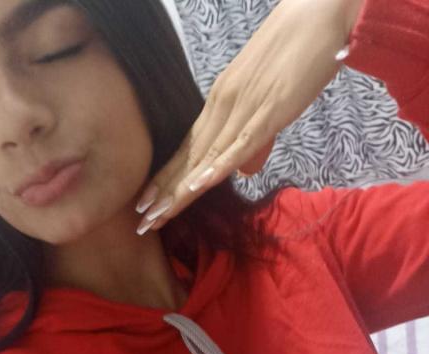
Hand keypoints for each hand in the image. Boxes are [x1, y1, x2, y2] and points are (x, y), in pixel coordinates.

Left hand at [135, 0, 363, 235]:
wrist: (322, 12)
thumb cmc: (298, 53)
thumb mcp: (270, 101)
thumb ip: (256, 139)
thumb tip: (244, 172)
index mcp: (221, 103)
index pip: (188, 148)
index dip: (168, 178)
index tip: (148, 203)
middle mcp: (223, 106)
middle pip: (189, 157)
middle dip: (164, 193)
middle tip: (142, 221)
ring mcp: (243, 107)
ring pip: (206, 156)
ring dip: (181, 189)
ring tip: (157, 215)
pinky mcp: (269, 109)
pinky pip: (240, 142)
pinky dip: (218, 166)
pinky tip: (198, 186)